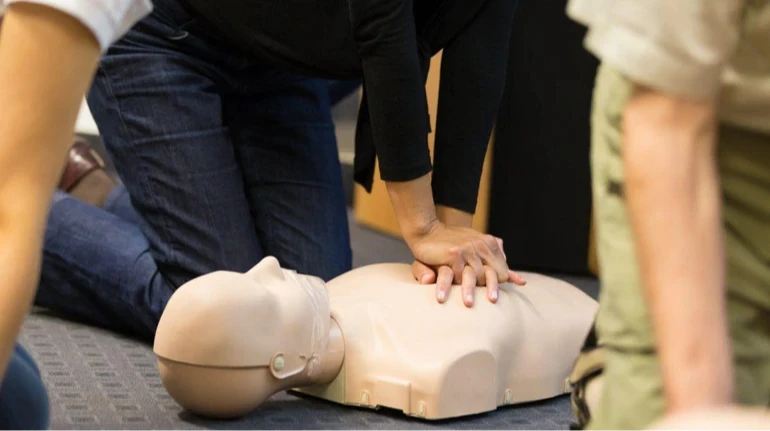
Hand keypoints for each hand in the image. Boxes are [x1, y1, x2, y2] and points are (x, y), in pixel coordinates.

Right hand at [408, 222, 525, 306]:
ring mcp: (467, 249)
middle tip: (492, 301)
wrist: (428, 231)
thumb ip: (498, 263)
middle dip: (490, 288)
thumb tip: (521, 281)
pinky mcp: (453, 254)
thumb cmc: (455, 244)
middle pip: (490, 274)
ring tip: (468, 305)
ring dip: (469, 291)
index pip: (502, 270)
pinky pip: (455, 274)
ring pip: (474, 276)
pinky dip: (449, 285)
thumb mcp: (479, 249)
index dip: (497, 283)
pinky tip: (444, 296)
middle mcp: (480, 245)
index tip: (493, 296)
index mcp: (490, 244)